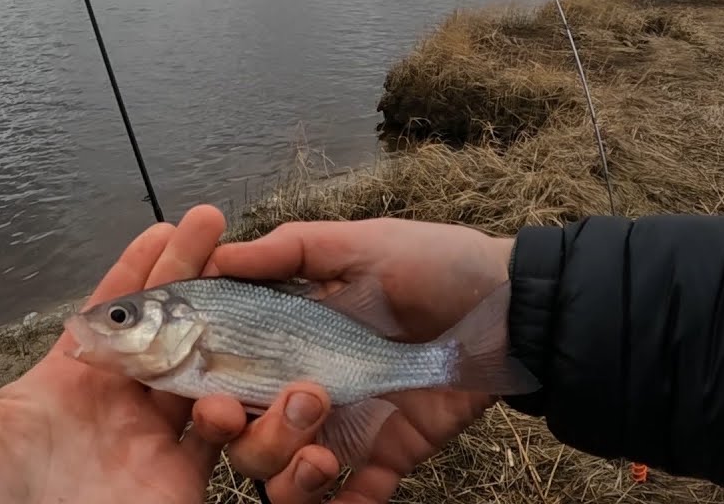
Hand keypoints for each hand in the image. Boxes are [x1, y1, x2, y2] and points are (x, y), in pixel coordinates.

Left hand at [0, 205, 289, 503]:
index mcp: (64, 382)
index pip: (109, 309)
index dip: (138, 266)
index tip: (164, 227)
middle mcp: (112, 405)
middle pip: (161, 324)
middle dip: (188, 271)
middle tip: (211, 223)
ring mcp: (147, 440)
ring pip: (197, 368)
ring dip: (219, 323)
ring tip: (239, 277)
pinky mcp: (177, 479)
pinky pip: (218, 433)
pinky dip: (233, 401)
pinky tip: (238, 362)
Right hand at [205, 218, 516, 503]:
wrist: (514, 308)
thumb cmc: (436, 264)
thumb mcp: (361, 244)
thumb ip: (290, 251)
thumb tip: (216, 257)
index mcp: (289, 338)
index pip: (227, 376)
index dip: (209, 393)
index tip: (212, 398)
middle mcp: (305, 387)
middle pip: (249, 438)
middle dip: (257, 438)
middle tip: (296, 408)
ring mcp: (345, 425)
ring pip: (286, 477)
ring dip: (290, 477)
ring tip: (323, 456)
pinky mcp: (387, 453)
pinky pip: (354, 498)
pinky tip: (344, 501)